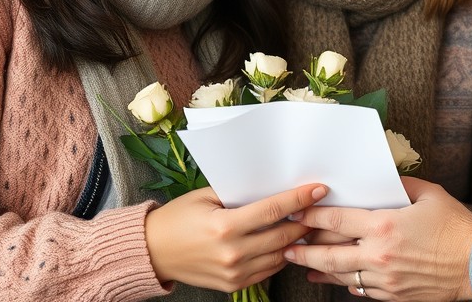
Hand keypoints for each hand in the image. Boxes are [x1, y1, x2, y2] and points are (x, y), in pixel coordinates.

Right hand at [144, 183, 326, 290]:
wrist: (153, 252)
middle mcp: (232, 252)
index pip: (274, 210)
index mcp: (225, 226)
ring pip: (279, 255)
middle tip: (319, 208)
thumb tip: (271, 186)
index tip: (318, 189)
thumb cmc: (177, 219)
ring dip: (296, 241)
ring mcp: (234, 272)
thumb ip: (238, 193)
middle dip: (305, 221)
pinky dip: (280, 256)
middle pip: (283, 235)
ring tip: (307, 225)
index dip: (299, 199)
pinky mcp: (234, 285)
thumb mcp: (205, 197)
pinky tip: (286, 243)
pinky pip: (267, 270)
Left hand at [284, 177, 471, 300]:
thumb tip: (386, 180)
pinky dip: (347, 285)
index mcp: (385, 226)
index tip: (296, 214)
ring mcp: (385, 279)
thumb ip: (402, 186)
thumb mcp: (430, 195)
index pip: (336, 221)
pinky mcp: (394, 296)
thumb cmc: (457, 228)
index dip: (311, 217)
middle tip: (286, 246)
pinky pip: (362, 291)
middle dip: (304, 251)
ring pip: (342, 277)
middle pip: (329, 255)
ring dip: (319, 271)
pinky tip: (338, 281)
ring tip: (303, 266)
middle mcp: (378, 255)